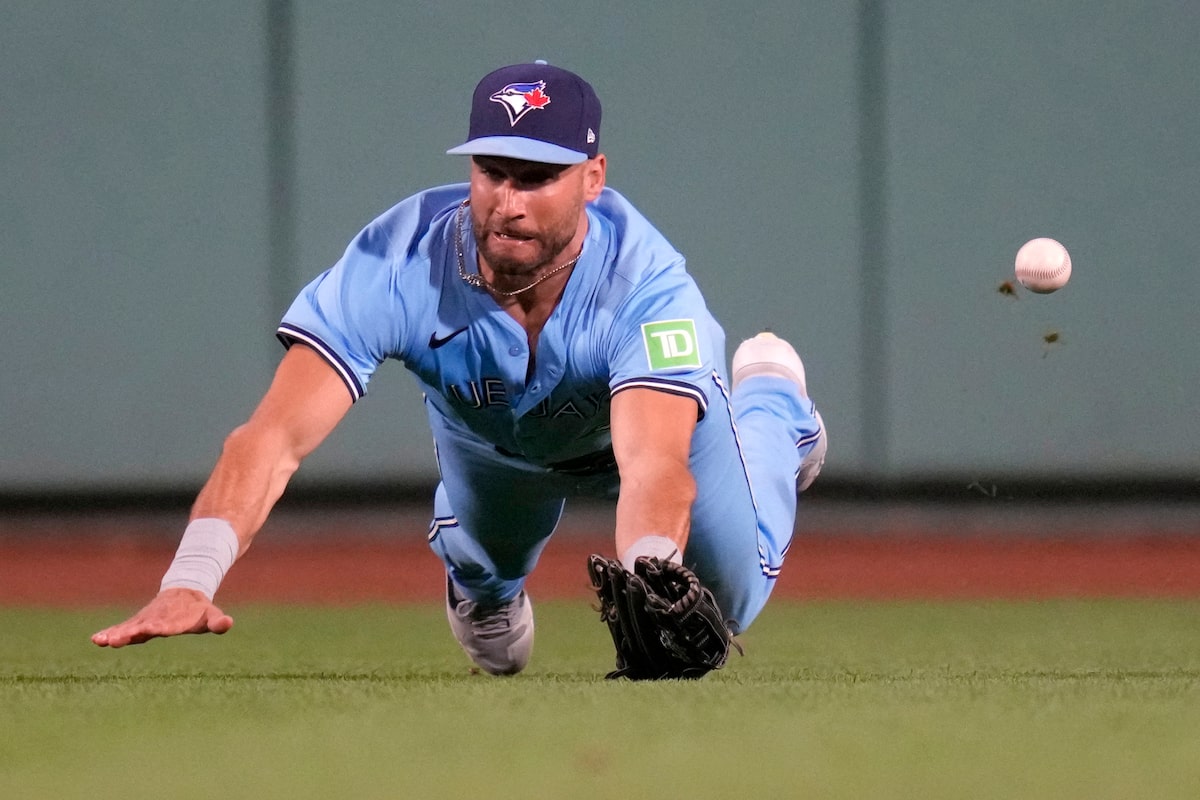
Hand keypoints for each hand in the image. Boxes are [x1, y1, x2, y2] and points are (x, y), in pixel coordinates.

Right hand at [91, 588, 233, 647]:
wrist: (185, 592)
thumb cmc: (199, 609)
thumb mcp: (211, 615)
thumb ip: (218, 621)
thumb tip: (229, 623)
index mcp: (173, 619)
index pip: (165, 625)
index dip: (158, 627)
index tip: (149, 629)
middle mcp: (155, 619)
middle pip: (141, 627)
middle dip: (129, 633)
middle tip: (115, 639)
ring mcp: (144, 620)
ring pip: (128, 628)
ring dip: (115, 634)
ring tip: (99, 641)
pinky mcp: (137, 623)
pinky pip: (122, 629)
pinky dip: (111, 633)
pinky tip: (97, 640)